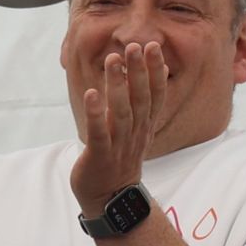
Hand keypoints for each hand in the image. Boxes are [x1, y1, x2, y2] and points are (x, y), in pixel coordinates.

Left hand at [69, 41, 166, 215]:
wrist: (110, 199)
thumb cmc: (118, 160)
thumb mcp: (134, 131)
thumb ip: (138, 104)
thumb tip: (147, 71)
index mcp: (143, 127)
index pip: (155, 96)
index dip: (155, 72)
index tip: (153, 47)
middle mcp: (135, 134)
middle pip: (140, 100)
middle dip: (138, 72)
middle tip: (134, 46)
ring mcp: (118, 145)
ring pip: (121, 113)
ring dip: (117, 86)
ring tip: (113, 60)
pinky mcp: (100, 156)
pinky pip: (99, 134)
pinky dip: (96, 114)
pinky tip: (91, 94)